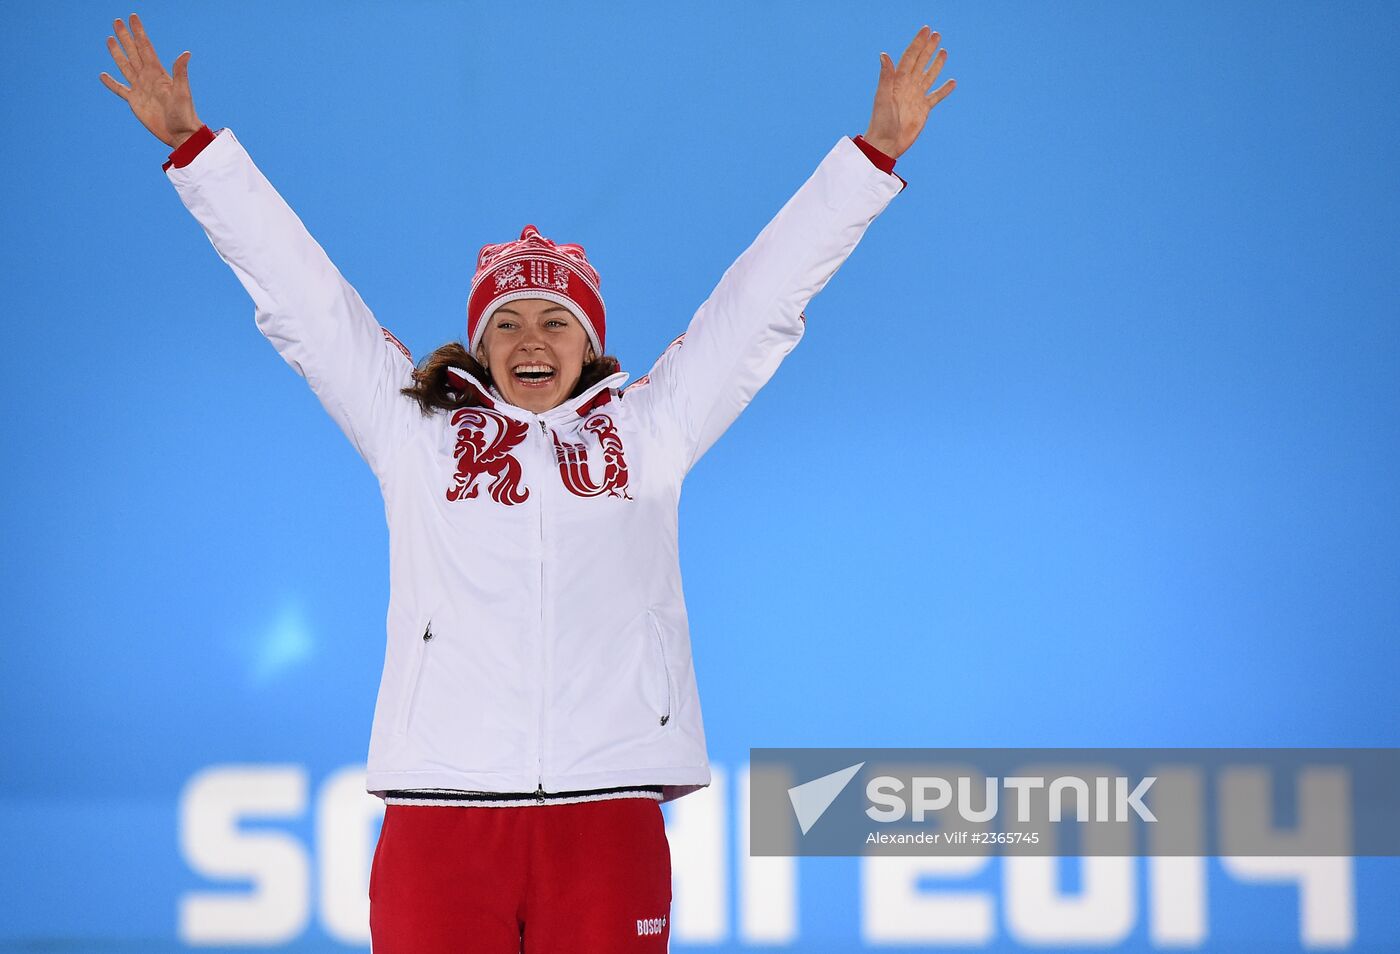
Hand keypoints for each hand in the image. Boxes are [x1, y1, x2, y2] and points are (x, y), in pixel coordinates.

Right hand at [99, 13, 202, 148]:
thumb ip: (180, 72)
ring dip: (117, 53)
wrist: (181, 134)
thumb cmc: (185, 114)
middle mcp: (148, 77)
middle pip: (133, 52)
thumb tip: (186, 53)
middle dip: (125, 37)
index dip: (138, 32)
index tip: (132, 17)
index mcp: (158, 73)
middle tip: (116, 21)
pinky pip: (120, 89)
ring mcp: (140, 88)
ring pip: (125, 66)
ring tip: (110, 39)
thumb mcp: (183, 92)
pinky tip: (103, 75)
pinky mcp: (135, 102)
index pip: (145, 47)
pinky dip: (111, 82)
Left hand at [863, 25, 955, 159]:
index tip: (926, 30)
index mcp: (898, 81)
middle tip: (937, 34)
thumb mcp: (882, 97)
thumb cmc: (881, 121)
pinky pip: (936, 96)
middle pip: (920, 62)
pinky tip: (952, 82)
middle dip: (928, 48)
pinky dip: (944, 90)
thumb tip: (884, 54)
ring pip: (929, 76)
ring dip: (936, 64)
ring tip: (944, 51)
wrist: (886, 143)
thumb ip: (886, 76)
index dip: (918, 43)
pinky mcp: (923, 110)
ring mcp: (916, 97)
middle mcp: (908, 86)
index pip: (910, 57)